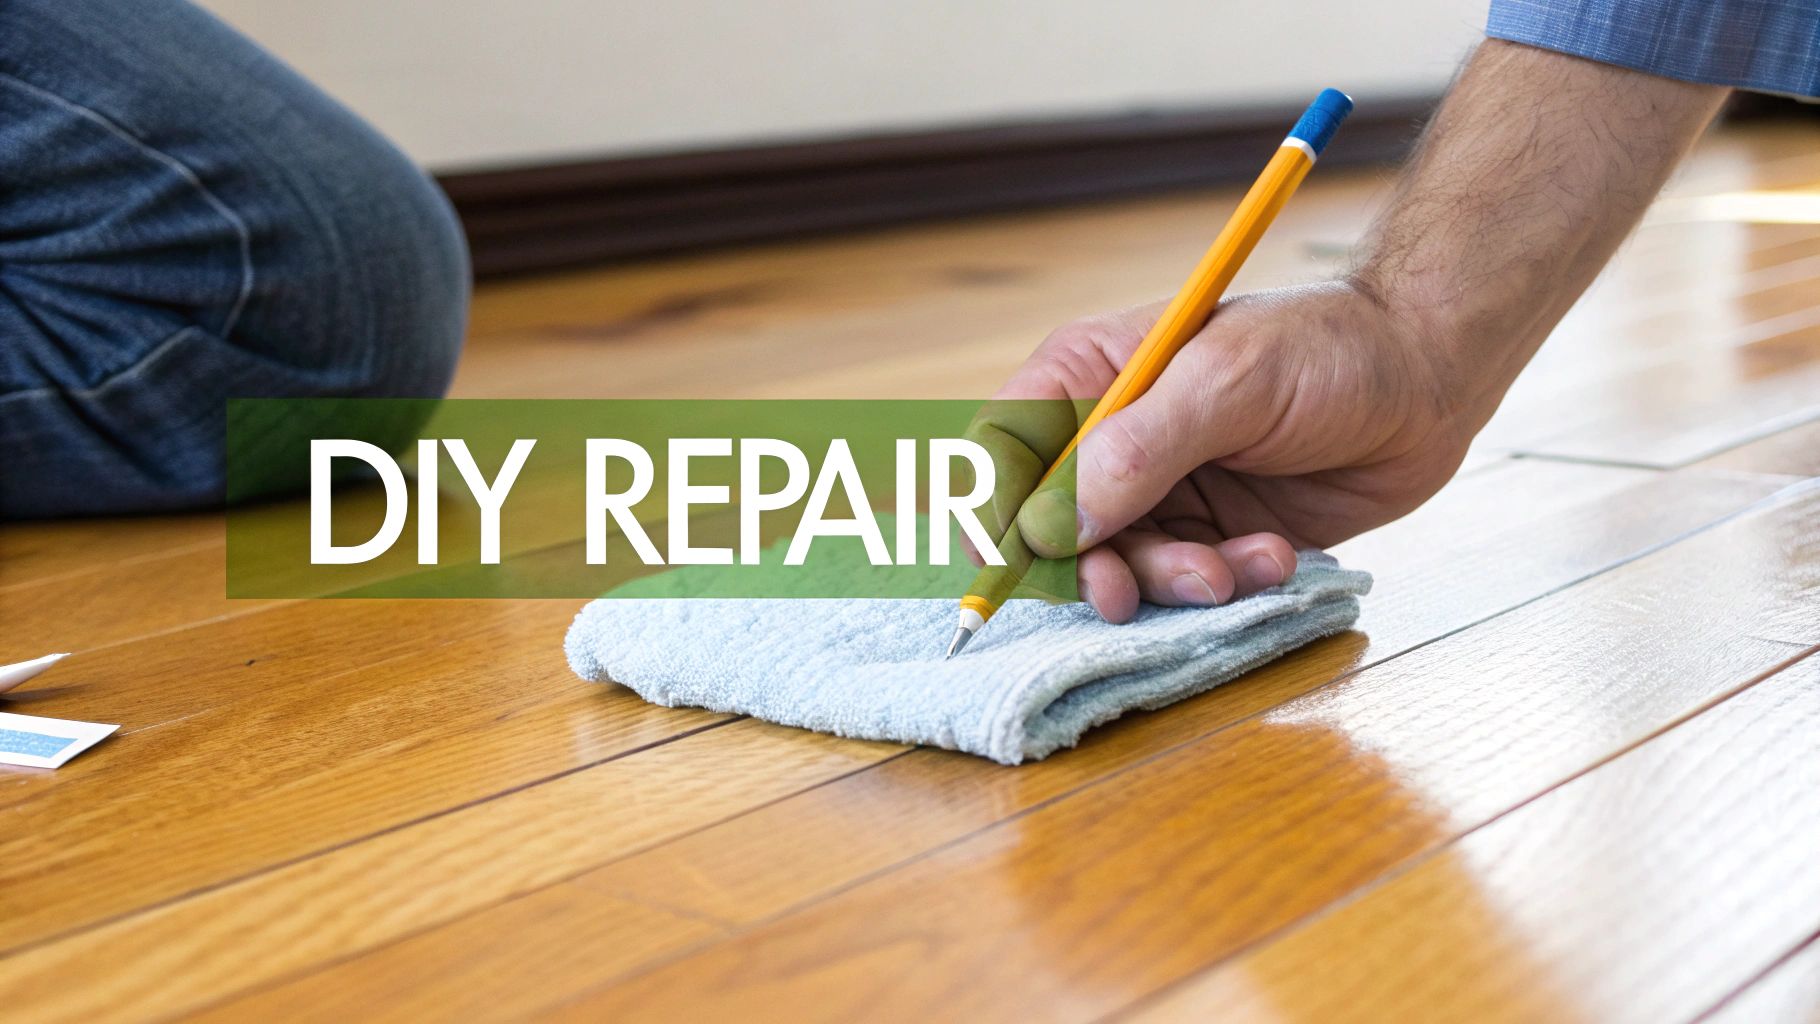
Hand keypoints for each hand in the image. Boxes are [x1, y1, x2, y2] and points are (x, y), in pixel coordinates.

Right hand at [966, 279, 1474, 622]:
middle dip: (1091, 566)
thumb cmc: (1328, 348)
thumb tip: (1056, 523)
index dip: (991, 511)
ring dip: (1171, 580)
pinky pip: (1186, 582)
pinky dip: (1226, 583)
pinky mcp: (1210, 533)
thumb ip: (1140, 449)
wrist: (1428, 379)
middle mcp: (1112, 438)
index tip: (1007, 562)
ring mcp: (1160, 490)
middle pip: (1050, 527)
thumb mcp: (1230, 381)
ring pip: (1119, 566)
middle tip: (1125, 595)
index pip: (1003, 449)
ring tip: (1231, 568)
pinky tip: (1275, 555)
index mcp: (1090, 375)